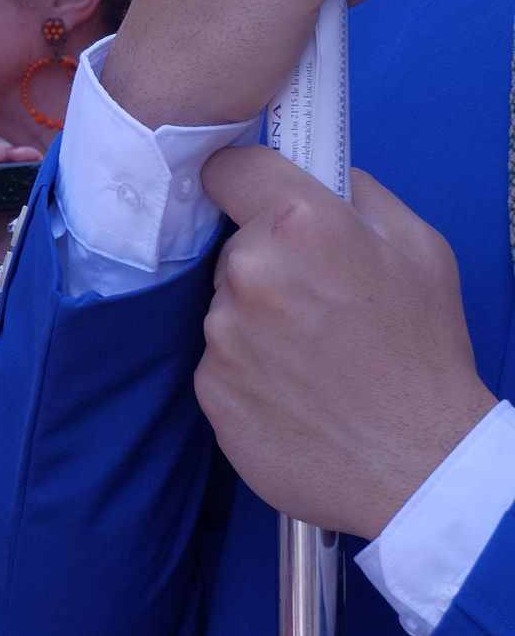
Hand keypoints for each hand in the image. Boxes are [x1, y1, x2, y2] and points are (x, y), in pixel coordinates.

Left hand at [196, 146, 495, 539]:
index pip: (228, 168)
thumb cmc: (425, 355)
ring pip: (224, 303)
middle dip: (266, 261)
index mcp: (299, 224)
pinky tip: (294, 388)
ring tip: (312, 353)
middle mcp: (249, 271)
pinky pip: (219, 358)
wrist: (421, 467)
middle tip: (316, 299)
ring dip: (254, 318)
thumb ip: (356, 193)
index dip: (244, 182)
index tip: (254, 197)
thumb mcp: (419, 248)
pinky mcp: (209, 386)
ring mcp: (222, 332)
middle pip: (232, 244)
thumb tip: (316, 172)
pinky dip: (247, 368)